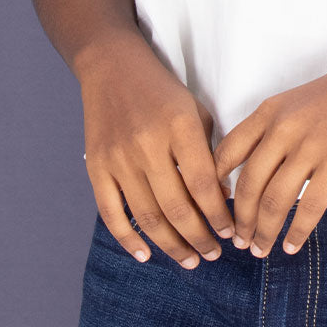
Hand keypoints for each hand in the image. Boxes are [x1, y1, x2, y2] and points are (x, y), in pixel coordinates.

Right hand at [79, 33, 235, 268]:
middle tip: (213, 255)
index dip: (219, 216)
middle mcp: (148, 145)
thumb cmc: (162, 90)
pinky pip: (112, 213)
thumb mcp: (195, 110)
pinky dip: (128, 239)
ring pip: (148, 217)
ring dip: (171, 245)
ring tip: (190, 260)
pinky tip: (145, 255)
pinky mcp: (96, 166)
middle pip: (177, 208)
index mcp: (179, 127)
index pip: (204, 185)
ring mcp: (119, 158)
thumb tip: (221, 198)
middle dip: (199, 238)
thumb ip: (210, 151)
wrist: (112, 67)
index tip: (230, 233)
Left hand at [211, 34, 326, 258]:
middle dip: (239, 220)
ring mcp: (310, 144)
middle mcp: (283, 128)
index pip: (226, 154)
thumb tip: (259, 173)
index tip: (216, 208)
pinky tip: (292, 246)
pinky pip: (310, 206)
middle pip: (248, 185)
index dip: (215, 186)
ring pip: (274, 200)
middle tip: (239, 241)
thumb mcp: (297, 102)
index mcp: (269, 112)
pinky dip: (297, 231)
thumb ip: (275, 132)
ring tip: (260, 249)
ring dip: (264, 231)